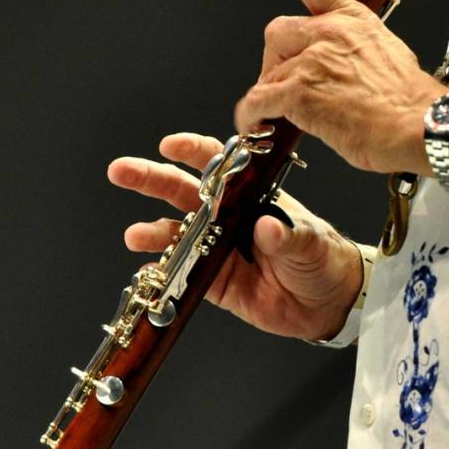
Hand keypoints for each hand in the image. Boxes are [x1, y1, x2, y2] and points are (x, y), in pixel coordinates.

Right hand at [107, 132, 365, 342]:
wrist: (327, 304)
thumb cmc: (324, 260)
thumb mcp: (311, 243)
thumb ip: (288, 236)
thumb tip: (269, 227)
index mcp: (252, 197)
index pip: (219, 166)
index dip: (193, 152)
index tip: (169, 145)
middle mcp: (228, 218)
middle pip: (183, 192)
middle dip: (151, 179)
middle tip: (121, 171)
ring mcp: (218, 249)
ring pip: (176, 233)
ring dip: (152, 232)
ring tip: (135, 236)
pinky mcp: (214, 282)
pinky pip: (180, 274)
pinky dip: (160, 272)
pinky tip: (147, 271)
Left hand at [236, 0, 440, 173]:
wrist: (420, 125)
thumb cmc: (410, 101)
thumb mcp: (389, 53)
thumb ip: (356, 48)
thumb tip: (342, 62)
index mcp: (353, 20)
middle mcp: (331, 33)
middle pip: (277, 31)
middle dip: (275, 59)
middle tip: (283, 83)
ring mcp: (313, 60)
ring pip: (268, 72)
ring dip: (271, 94)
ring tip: (281, 113)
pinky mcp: (300, 91)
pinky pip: (258, 99)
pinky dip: (253, 114)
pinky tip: (259, 123)